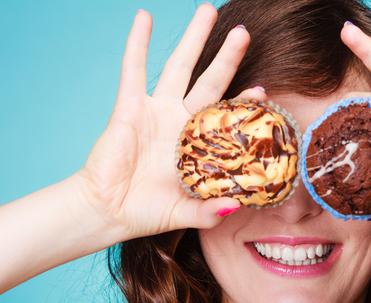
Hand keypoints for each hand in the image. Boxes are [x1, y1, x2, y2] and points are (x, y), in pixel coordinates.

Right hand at [74, 6, 265, 239]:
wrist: (107, 211)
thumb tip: (237, 207)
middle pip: (210, 80)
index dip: (244, 103)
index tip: (263, 90)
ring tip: (208, 12)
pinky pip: (133, 69)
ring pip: (179, 67)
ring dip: (193, 39)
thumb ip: (209, 211)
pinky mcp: (129, 108)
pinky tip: (145, 17)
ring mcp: (156, 111)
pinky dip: (138, 43)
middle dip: (227, 56)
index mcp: (198, 145)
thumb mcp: (186, 214)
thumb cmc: (146, 213)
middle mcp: (180, 122)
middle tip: (244, 32)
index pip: (226, 116)